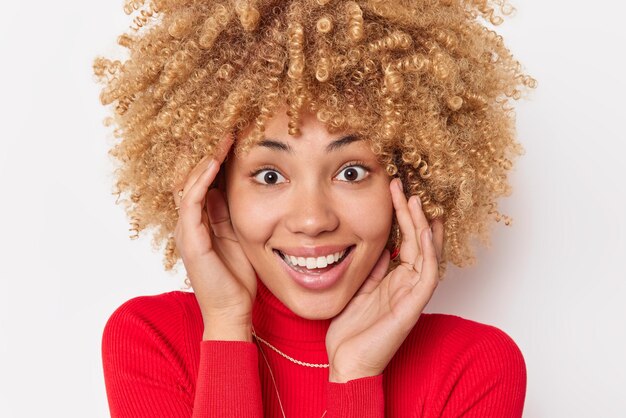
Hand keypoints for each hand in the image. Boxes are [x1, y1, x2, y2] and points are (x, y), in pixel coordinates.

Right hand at [173, 134, 256, 340]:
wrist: (233, 311)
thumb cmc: (239, 277)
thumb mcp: (240, 236)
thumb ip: (234, 213)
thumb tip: (240, 186)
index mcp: (201, 219)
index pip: (202, 178)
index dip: (214, 156)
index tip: (232, 133)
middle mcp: (189, 221)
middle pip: (191, 175)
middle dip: (206, 150)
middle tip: (224, 125)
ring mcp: (186, 230)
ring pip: (188, 182)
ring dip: (204, 157)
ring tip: (220, 135)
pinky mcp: (190, 240)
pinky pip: (191, 202)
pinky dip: (201, 180)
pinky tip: (214, 161)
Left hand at [325, 178, 443, 381]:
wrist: (347, 363)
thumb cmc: (352, 330)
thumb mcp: (360, 289)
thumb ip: (373, 269)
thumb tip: (380, 246)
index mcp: (396, 279)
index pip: (406, 241)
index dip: (402, 215)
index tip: (394, 190)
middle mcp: (408, 284)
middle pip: (418, 241)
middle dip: (412, 213)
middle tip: (403, 186)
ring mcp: (412, 295)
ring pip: (427, 253)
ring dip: (423, 225)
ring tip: (414, 200)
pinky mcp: (413, 306)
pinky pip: (428, 275)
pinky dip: (430, 252)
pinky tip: (426, 231)